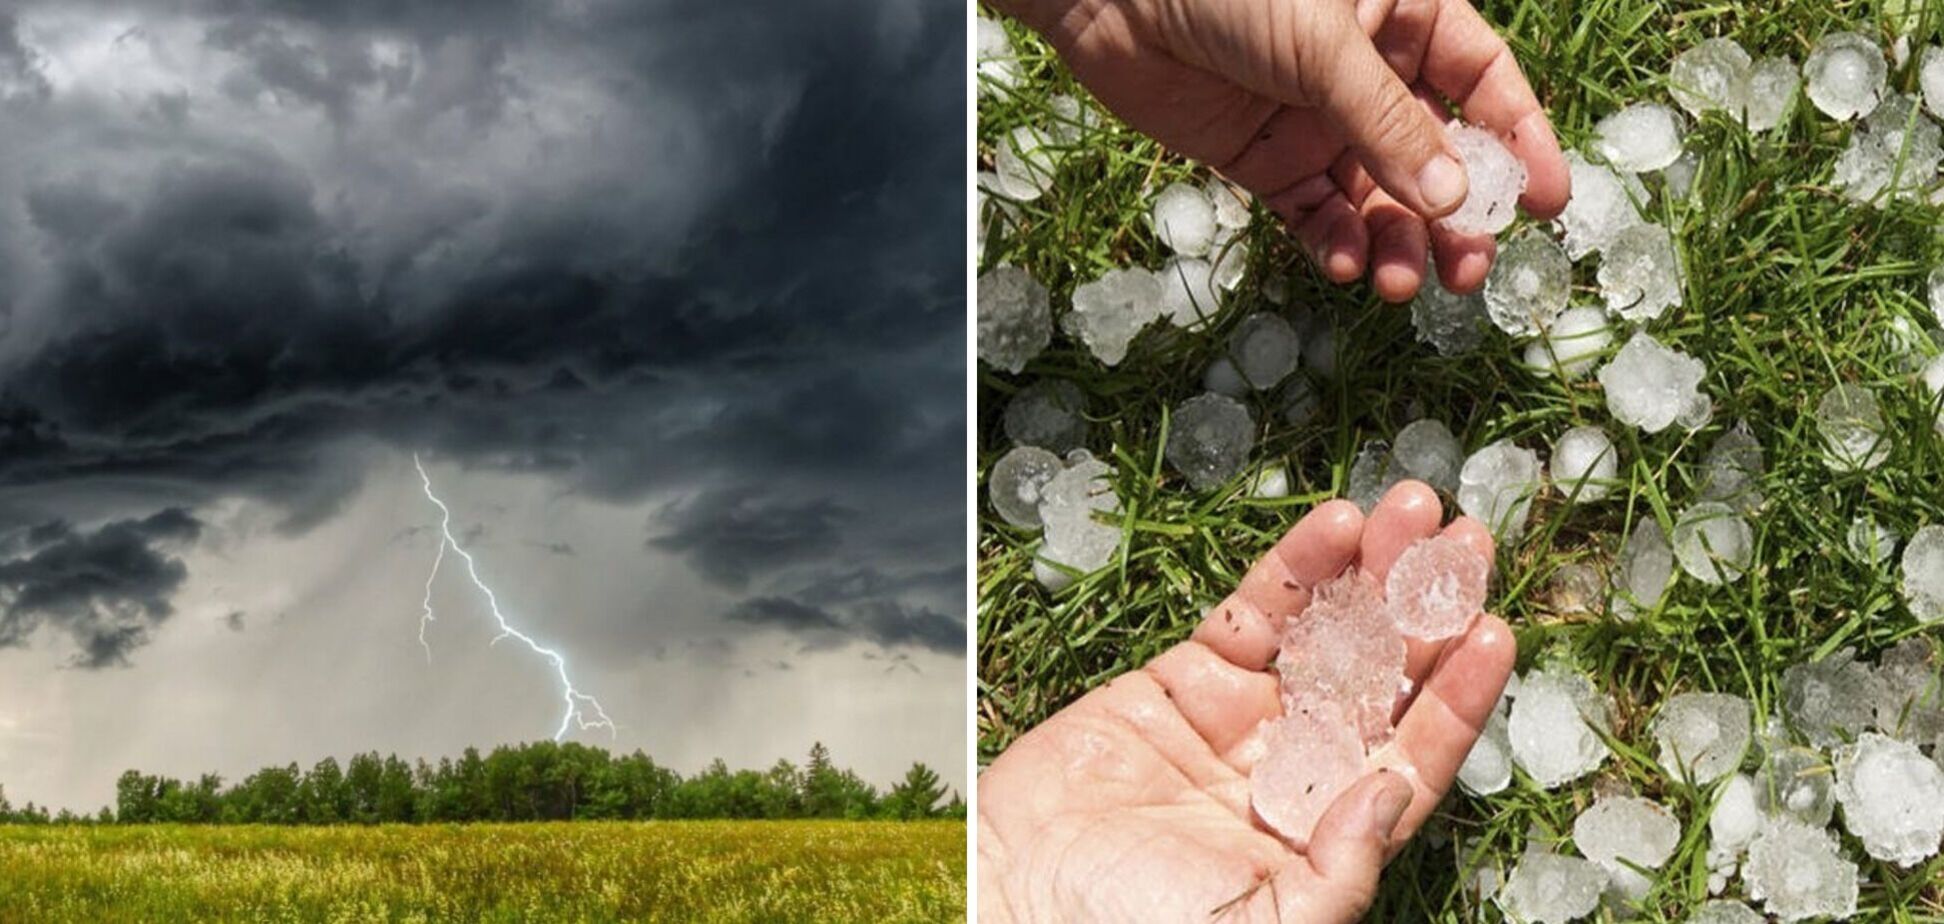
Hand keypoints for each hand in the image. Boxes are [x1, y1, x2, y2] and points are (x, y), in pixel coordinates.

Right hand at [977, 482, 1515, 921]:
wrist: (1016, 891)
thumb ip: (1337, 870)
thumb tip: (1396, 789)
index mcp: (1328, 834)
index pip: (1415, 752)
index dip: (1459, 694)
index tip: (1493, 631)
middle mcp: (1300, 770)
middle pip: (1384, 677)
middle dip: (1427, 609)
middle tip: (1466, 541)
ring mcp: (1244, 718)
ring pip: (1327, 631)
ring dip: (1372, 572)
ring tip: (1413, 512)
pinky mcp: (1187, 679)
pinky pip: (1255, 613)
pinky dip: (1295, 568)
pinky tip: (1335, 526)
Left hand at [996, 0, 1568, 300]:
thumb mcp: (1323, 43)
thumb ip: (1388, 122)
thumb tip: (1455, 202)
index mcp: (1403, 17)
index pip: (1485, 81)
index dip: (1520, 140)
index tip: (1545, 204)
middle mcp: (1368, 72)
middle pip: (1435, 155)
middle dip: (1456, 217)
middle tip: (1469, 272)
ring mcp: (1316, 121)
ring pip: (1378, 196)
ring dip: (1396, 242)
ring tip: (1400, 282)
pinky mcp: (1264, 161)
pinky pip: (1315, 213)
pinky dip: (1335, 243)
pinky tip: (1346, 265)